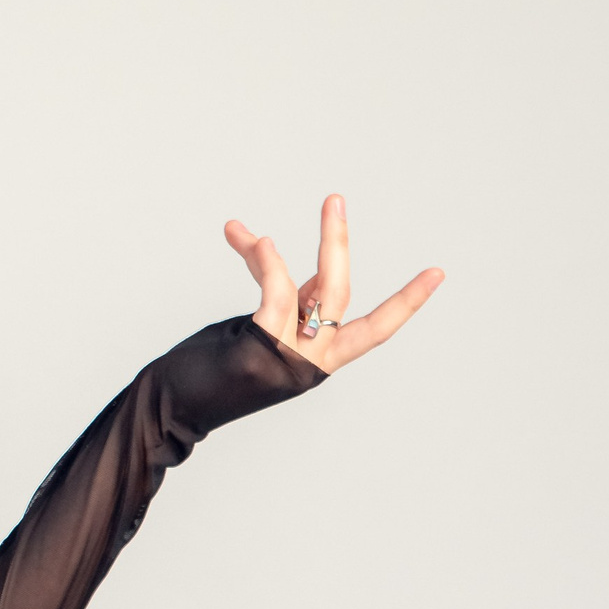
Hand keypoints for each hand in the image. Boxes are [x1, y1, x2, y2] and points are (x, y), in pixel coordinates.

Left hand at [224, 193, 442, 374]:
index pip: (374, 329)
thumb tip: (291, 259)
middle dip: (339, 244)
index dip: (406, 302)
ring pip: (317, 291)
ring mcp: (290, 361)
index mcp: (317, 359)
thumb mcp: (258, 333)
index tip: (436, 274)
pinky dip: (268, 264)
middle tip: (334, 199)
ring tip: (266, 219)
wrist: (173, 408)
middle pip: (343, 296)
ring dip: (302, 245)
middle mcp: (311, 363)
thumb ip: (286, 303)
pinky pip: (278, 295)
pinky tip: (254, 241)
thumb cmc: (210, 371)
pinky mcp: (263, 351)